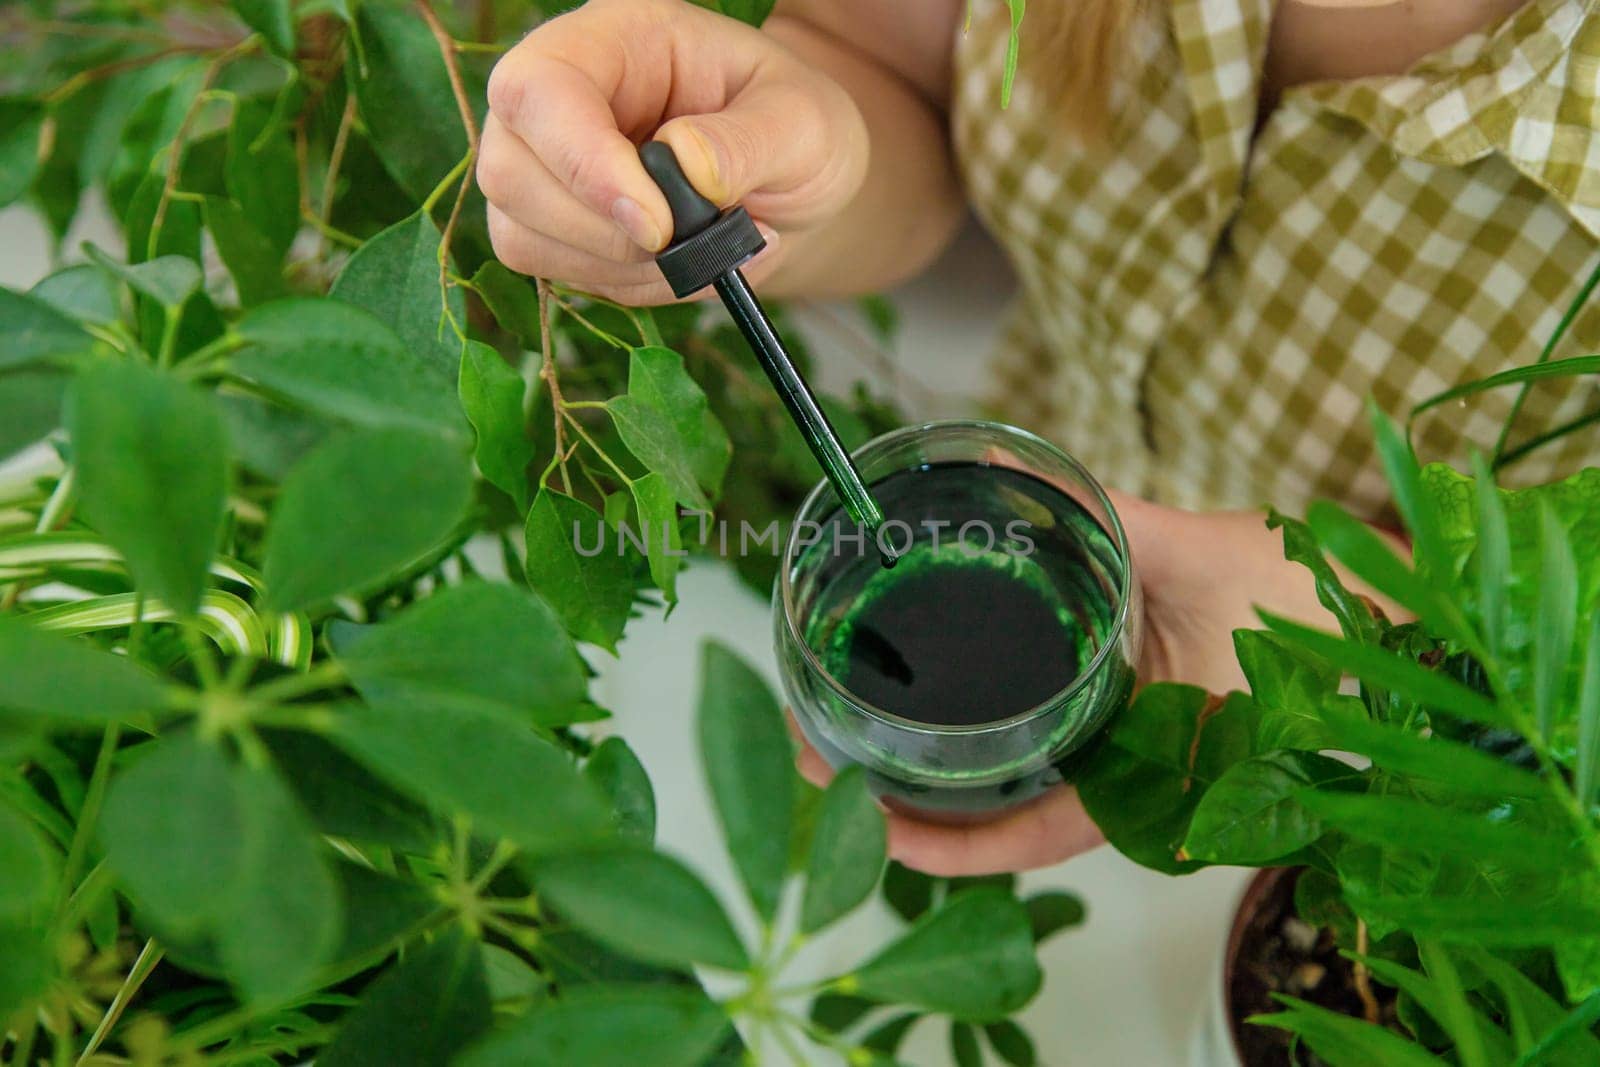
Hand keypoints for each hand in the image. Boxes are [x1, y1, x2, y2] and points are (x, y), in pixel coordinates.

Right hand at [478, 0, 868, 303]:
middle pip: (508, 169)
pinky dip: (620, 285)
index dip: (583, 163)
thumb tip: (685, 165)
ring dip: (615, 265)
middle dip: (600, 230)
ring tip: (699, 248)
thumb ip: (750, 141)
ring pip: (518, 233)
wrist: (789, 187)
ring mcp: (540, 162)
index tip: (657, 223)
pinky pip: (551, 273)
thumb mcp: (805, 124)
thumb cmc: (794, 133)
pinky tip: (674, 264)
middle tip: (686, 242)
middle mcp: (556, 95)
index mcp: (613, 38)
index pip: (539, 88)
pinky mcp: (546, 224)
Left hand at [795, 492, 1400, 875]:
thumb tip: (1014, 468)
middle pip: (1004, 826)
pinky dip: (988, 757)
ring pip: (1020, 803)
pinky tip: (936, 721)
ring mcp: (1134, 770)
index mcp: (1158, 777)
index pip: (1028, 839)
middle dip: (911, 810)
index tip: (860, 816)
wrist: (1380, 617)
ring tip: (853, 742)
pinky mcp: (1133, 738)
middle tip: (821, 760)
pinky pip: (1048, 768)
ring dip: (939, 786)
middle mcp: (1139, 790)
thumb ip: (1111, 516)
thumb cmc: (1310, 605)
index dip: (937, 843)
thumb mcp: (1204, 558)